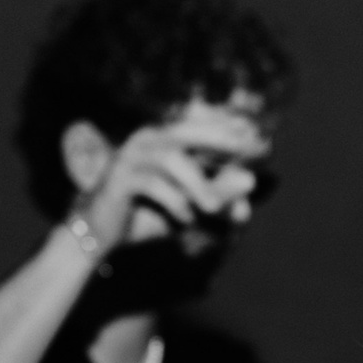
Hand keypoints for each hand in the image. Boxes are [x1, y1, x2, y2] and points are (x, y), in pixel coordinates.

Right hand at [73, 105, 268, 255]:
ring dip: (198, 183)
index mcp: (166, 140)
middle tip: (250, 150)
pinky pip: (153, 184)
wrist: (98, 233)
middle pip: (188, 129)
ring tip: (214, 208)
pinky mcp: (119, 178)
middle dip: (221, 138)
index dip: (233, 132)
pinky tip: (186, 218)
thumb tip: (252, 182)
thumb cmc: (146, 215)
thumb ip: (219, 196)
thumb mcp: (190, 208)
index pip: (203, 128)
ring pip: (172, 158)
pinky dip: (175, 202)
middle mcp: (149, 140)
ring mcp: (132, 156)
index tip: (265, 144)